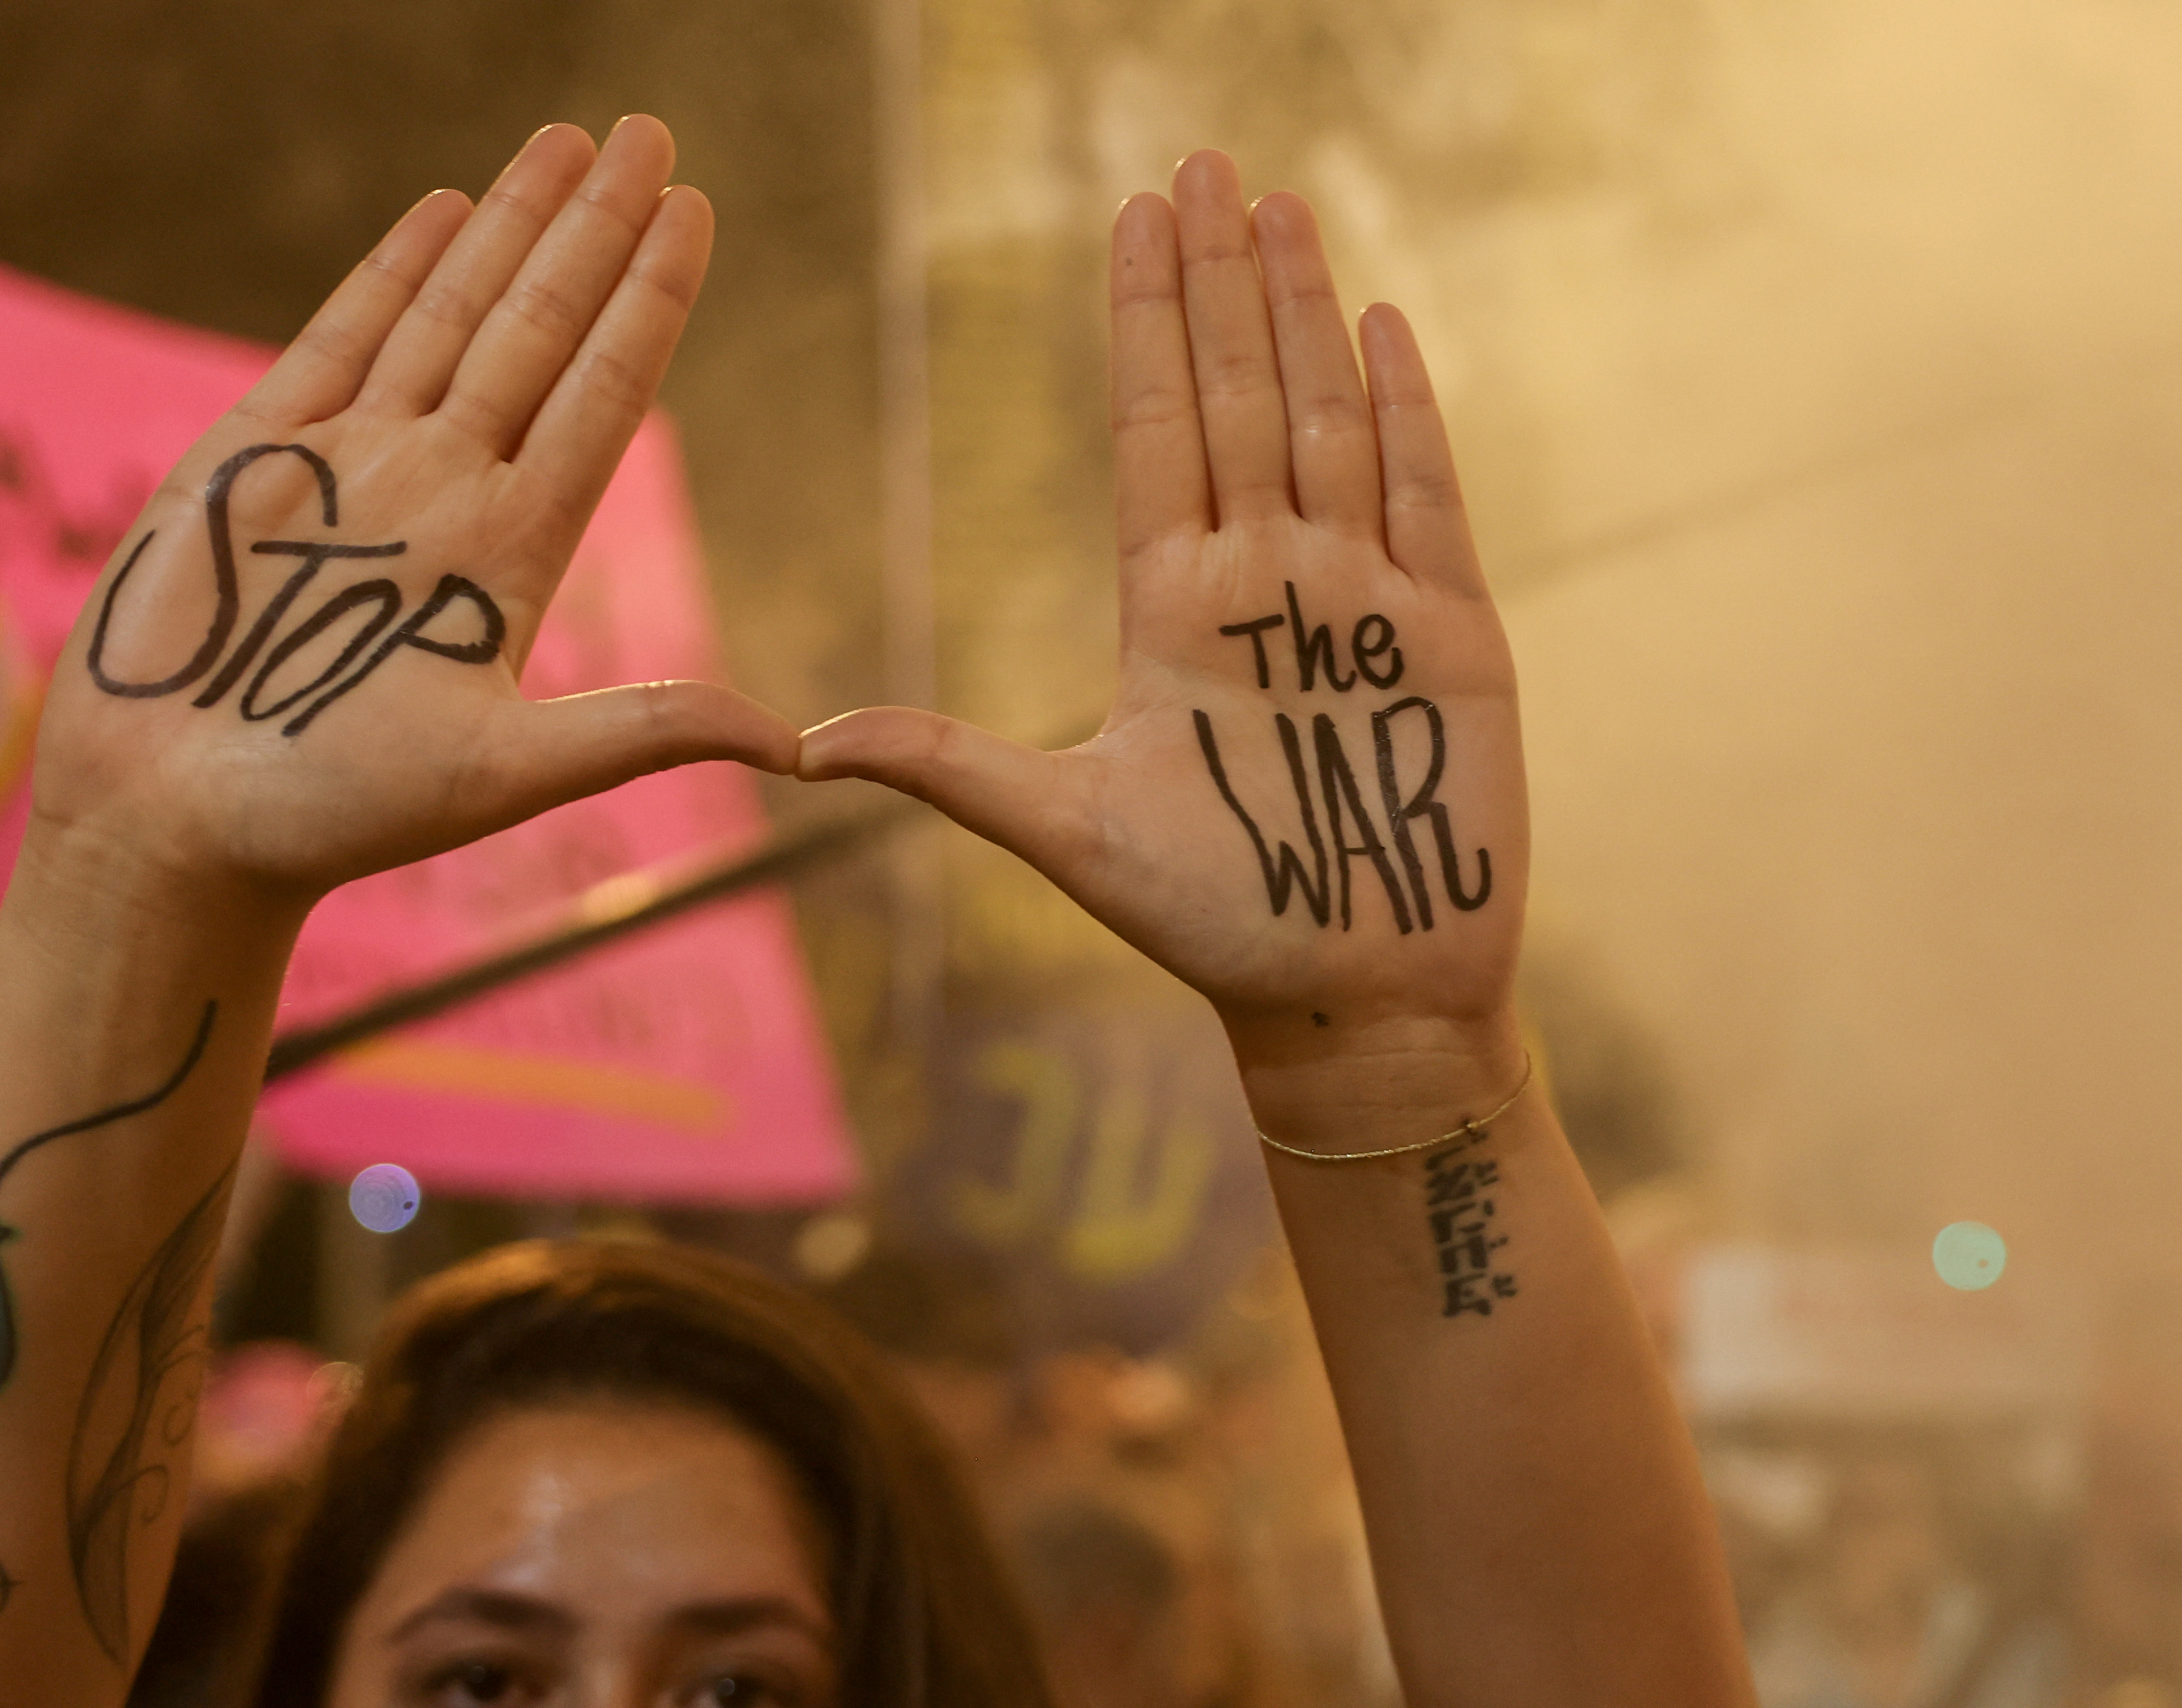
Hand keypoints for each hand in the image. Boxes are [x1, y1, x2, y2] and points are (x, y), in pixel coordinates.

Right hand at [27, 118, 794, 912]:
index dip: (650, 301)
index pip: (603, 395)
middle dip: (595, 229)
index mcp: (508, 555)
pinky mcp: (257, 454)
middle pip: (541, 331)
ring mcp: (354, 466)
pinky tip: (446, 208)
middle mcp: (445, 493)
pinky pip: (343, 336)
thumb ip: (642, 735)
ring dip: (511, 227)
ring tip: (571, 143)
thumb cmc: (330, 815)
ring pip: (452, 316)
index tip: (697, 210)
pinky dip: (394, 269)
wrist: (168, 822)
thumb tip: (798, 752)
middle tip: (652, 132)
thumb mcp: (504, 774)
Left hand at [802, 153, 1526, 1133]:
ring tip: (1279, 205)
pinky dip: (1405, 408)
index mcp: (1171, 610)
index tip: (1137, 217)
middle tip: (1202, 161)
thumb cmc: (1208, 921)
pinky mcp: (1452, 635)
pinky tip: (1378, 321)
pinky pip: (1428, 494)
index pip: (1155, 430)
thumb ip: (948, 765)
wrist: (1347, 996)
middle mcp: (1264, 580)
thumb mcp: (1064, 830)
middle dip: (1221, 280)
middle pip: (1238, 396)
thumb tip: (805, 746)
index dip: (1148, 322)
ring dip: (1302, 311)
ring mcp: (1361, 597)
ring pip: (1327, 418)